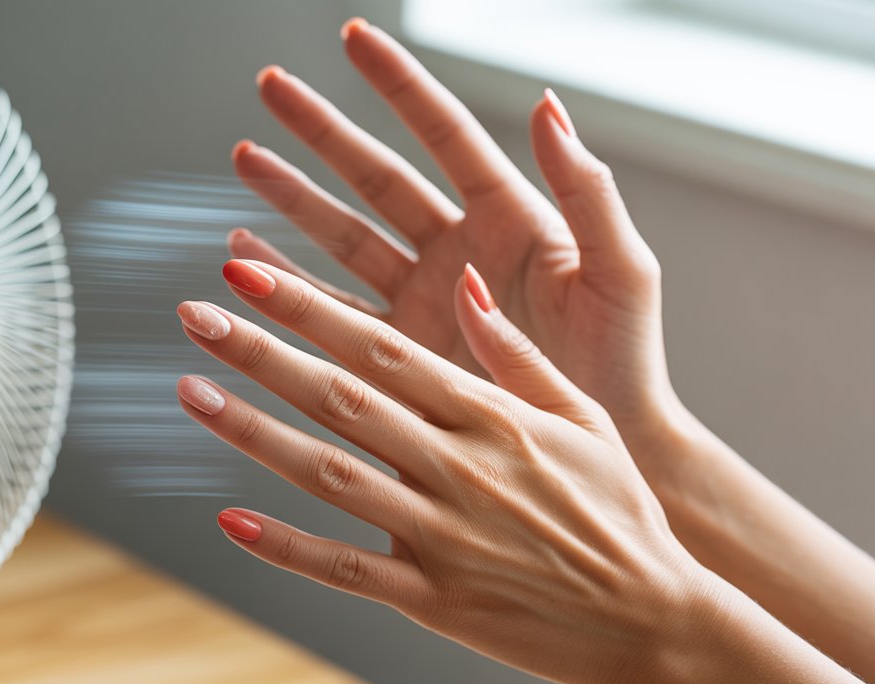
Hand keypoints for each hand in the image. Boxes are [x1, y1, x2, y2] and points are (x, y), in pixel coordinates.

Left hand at [175, 258, 705, 683]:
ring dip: (254, 431)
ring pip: (330, 473)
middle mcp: (459, 466)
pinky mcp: (433, 599)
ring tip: (191, 391)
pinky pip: (346, 569)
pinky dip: (286, 546)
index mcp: (492, 416)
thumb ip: (514, 354)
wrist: (654, 619)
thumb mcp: (582, 419)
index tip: (252, 272)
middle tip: (196, 315)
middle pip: (341, 397)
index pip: (382, 346)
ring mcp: (442, 535)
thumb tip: (464, 284)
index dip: (310, 306)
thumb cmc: (618, 511)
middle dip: (262, 351)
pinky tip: (229, 519)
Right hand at [230, 18, 679, 461]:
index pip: (444, 135)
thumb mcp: (620, 272)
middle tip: (273, 91)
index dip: (398, 85)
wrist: (609, 452)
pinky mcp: (402, 354)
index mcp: (510, 221)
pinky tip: (251, 258)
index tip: (354, 38)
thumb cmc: (625, 365)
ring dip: (294, 200)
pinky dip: (291, 282)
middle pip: (377, 176)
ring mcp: (425, 301)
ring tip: (249, 162)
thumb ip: (587, 190)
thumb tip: (550, 106)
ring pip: (344, 236)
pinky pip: (334, 309)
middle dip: (322, 132)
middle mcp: (459, 252)